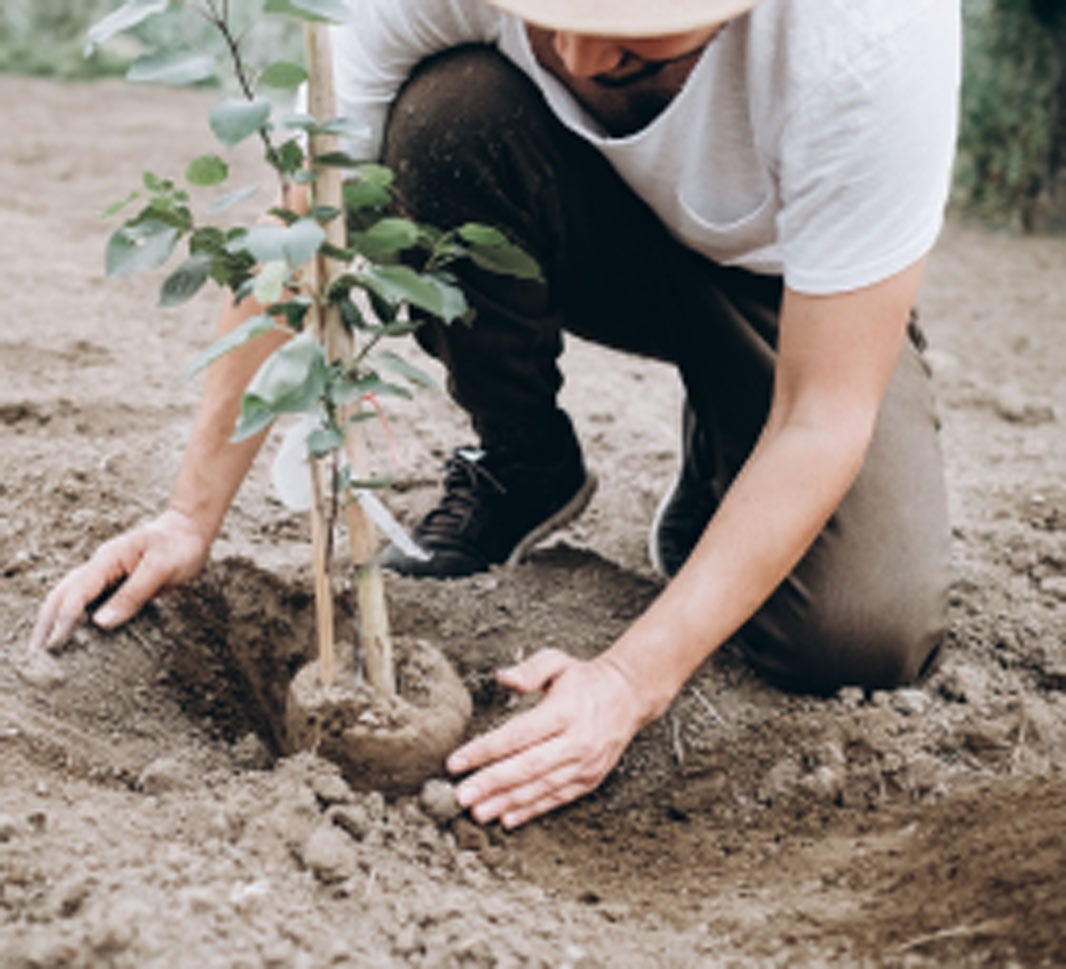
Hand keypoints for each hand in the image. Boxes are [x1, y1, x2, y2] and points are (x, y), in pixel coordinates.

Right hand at [29, 508, 210, 652]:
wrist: (189, 531)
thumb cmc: (178, 547)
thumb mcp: (161, 569)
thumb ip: (133, 594)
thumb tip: (100, 623)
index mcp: (107, 560)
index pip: (77, 593)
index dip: (63, 619)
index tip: (54, 644)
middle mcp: (100, 566)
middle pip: (63, 594)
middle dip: (47, 621)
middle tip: (37, 651)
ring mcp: (106, 574)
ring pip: (72, 597)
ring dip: (56, 619)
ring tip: (45, 646)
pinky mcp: (116, 583)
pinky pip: (90, 601)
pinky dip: (76, 616)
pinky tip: (74, 633)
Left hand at [446, 648, 646, 828]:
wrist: (628, 696)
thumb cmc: (584, 679)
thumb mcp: (557, 661)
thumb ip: (529, 670)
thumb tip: (504, 678)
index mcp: (564, 711)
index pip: (517, 734)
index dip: (484, 750)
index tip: (456, 761)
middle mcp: (577, 741)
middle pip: (527, 767)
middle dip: (491, 783)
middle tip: (461, 796)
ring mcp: (585, 764)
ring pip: (541, 787)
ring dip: (507, 802)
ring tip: (477, 812)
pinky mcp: (590, 779)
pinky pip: (557, 798)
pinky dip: (531, 810)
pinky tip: (507, 817)